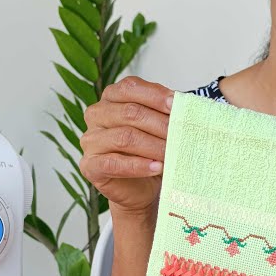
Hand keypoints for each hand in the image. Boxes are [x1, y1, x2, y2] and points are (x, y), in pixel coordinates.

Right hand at [80, 76, 174, 215]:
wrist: (141, 188)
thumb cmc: (150, 152)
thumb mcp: (158, 126)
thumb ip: (165, 113)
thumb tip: (184, 105)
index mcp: (112, 97)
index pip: (130, 87)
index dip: (155, 95)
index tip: (178, 105)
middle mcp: (97, 114)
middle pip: (130, 112)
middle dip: (160, 123)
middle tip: (183, 134)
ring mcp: (90, 140)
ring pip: (124, 137)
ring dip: (154, 146)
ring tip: (172, 153)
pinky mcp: (90, 165)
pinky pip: (114, 163)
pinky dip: (139, 166)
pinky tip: (157, 167)